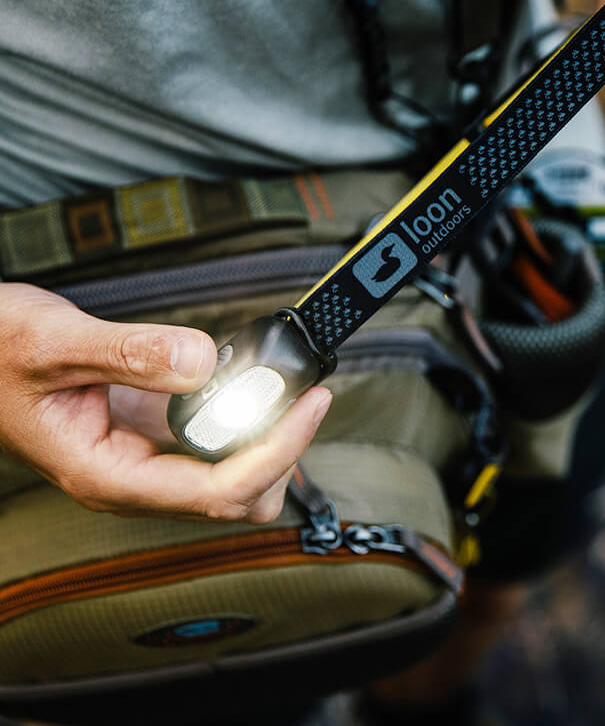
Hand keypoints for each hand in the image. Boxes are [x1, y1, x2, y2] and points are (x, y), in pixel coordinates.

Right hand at [0, 284, 330, 521]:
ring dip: (268, 441)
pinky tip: (253, 385)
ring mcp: (144, 458)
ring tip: (289, 389)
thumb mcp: (54, 343)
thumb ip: (130, 353)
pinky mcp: (150, 432)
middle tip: (305, 394)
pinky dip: (245, 421)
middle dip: (282, 454)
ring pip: (231, 478)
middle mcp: (132, 478)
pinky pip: (215, 444)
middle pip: (237, 500)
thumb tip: (203, 363)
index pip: (218, 490)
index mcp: (109, 475)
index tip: (312, 403)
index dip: (277, 450)